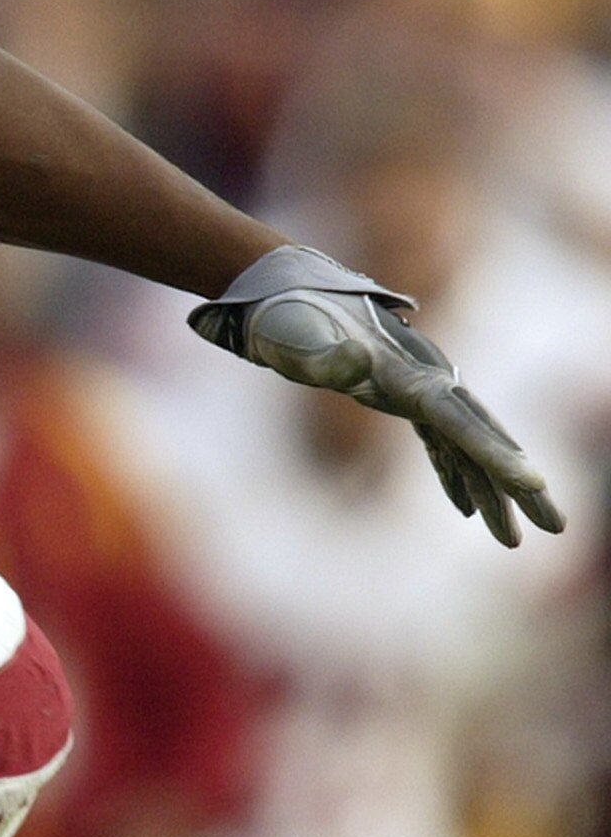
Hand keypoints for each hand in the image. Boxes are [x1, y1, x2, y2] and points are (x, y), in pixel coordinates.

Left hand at [189, 245, 562, 545]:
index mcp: (407, 374)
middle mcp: (424, 381)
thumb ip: (323, 355)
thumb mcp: (296, 337)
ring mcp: (416, 389)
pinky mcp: (400, 397)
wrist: (281, 297)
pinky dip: (454, 475)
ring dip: (491, 492)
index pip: (460, 422)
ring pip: (466, 447)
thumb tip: (353, 362)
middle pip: (483, 438)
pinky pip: (439, 444)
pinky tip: (465, 510)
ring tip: (512, 539)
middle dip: (518, 485)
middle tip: (556, 527)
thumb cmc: (287, 320)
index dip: (495, 455)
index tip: (532, 485)